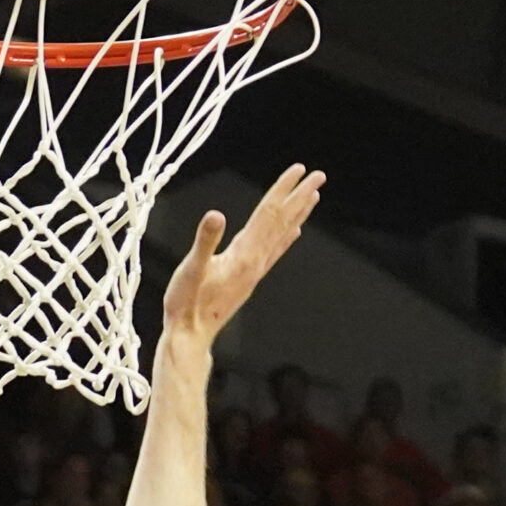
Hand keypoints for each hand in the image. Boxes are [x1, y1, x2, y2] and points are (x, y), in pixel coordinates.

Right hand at [161, 163, 325, 345]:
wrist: (190, 337)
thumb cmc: (186, 305)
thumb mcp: (191, 269)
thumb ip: (205, 242)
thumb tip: (215, 215)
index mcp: (244, 256)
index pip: (268, 214)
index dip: (282, 189)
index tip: (299, 169)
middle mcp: (255, 262)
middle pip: (282, 221)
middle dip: (300, 196)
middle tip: (318, 175)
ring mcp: (255, 272)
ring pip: (282, 235)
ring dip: (298, 214)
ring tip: (312, 197)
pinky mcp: (249, 280)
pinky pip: (274, 253)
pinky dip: (286, 238)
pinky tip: (294, 232)